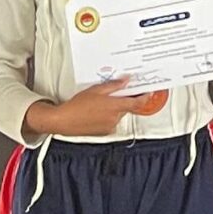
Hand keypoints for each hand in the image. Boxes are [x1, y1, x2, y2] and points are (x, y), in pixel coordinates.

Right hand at [35, 78, 161, 136]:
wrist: (64, 120)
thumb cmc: (77, 105)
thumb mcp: (96, 90)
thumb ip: (114, 85)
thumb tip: (126, 81)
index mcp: (115, 106)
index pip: (137, 103)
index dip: (145, 98)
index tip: (148, 93)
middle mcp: (115, 118)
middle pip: (126, 108)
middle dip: (122, 101)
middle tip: (112, 95)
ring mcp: (110, 126)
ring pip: (118, 115)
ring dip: (113, 109)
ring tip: (98, 105)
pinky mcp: (105, 132)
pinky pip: (111, 122)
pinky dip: (107, 117)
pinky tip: (96, 113)